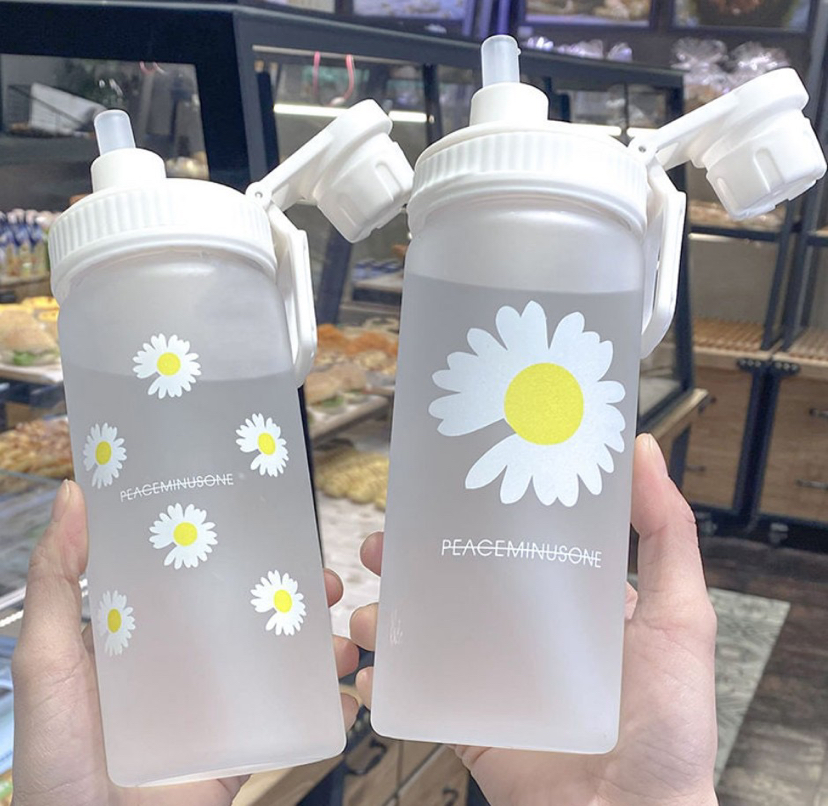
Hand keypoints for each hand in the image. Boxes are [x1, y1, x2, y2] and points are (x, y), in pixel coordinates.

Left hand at [11, 480, 359, 805]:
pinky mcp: (242, 744)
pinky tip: (345, 687)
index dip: (237, 549)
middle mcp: (190, 662)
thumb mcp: (47, 658)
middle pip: (252, 613)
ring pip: (282, 659)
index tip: (269, 521)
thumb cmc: (58, 758)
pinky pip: (292, 717)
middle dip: (296, 592)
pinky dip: (326, 701)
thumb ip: (57, 579)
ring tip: (345, 632)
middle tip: (325, 578)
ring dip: (322, 642)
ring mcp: (221, 704)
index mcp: (148, 633)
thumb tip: (74, 493)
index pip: (199, 577)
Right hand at [351, 434, 717, 805]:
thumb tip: (642, 449)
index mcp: (569, 600)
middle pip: (457, 579)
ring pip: (427, 629)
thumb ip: (668, 536)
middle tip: (384, 541)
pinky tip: (369, 660)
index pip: (512, 540)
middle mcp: (526, 631)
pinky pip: (419, 689)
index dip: (473, 512)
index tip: (441, 487)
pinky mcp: (470, 718)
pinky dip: (386, 673)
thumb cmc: (667, 729)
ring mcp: (494, 675)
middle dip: (413, 557)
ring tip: (366, 599)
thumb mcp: (680, 619)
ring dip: (388, 609)